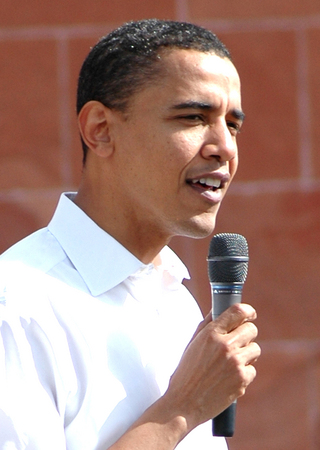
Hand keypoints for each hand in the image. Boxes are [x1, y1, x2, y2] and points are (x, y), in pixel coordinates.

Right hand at [163, 303, 259, 432]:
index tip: (250, 314)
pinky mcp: (242, 379)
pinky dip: (244, 374)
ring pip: (255, 349)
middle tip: (238, 342)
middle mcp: (225, 345)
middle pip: (251, 329)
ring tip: (231, 363)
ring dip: (247, 355)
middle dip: (247, 334)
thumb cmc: (186, 372)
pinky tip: (229, 378)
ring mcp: (235, 362)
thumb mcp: (193, 343)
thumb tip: (219, 309)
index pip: (238, 311)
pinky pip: (252, 370)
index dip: (248, 310)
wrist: (184, 404)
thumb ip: (208, 325)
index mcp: (211, 333)